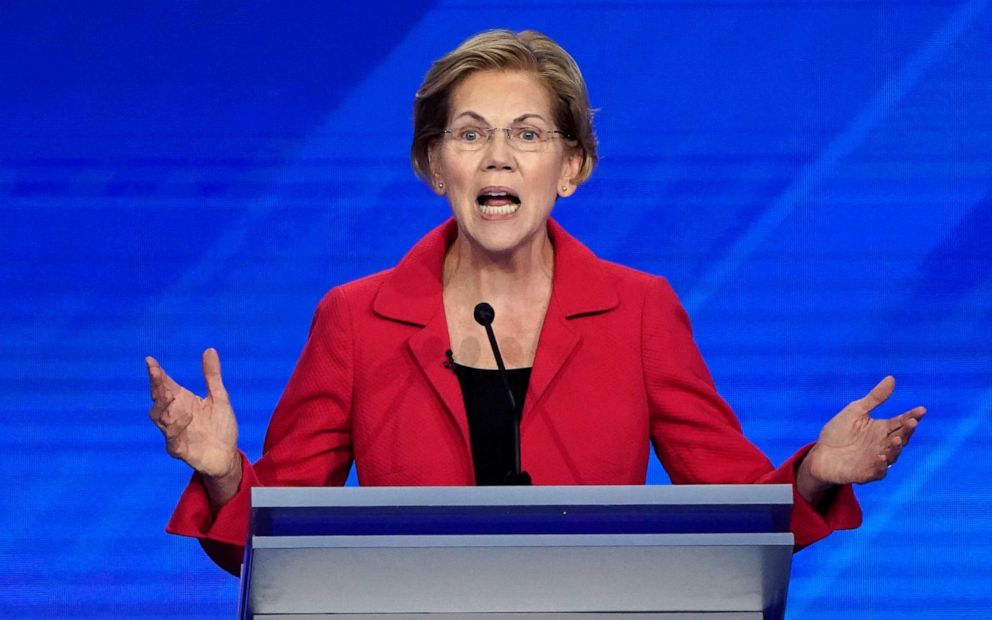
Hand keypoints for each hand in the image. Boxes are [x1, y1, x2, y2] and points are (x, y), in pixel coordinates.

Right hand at [146, 348, 239, 478]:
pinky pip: (171, 438)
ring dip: (163, 406)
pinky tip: (184, 418)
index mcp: (182, 400)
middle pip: (158, 399)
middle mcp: (174, 414)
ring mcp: (174, 431)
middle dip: (156, 386)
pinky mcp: (178, 448)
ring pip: (160, 418)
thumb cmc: (220, 426)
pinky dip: (175, 428)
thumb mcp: (220, 397)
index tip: (150, 360)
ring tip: (168, 395)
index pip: (165, 384)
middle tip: (156, 373)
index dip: (157, 373)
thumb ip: (212, 376)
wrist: (226, 455)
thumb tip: (209, 349)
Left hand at [800, 376, 924, 499]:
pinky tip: (880, 457)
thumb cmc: (838, 432)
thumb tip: (892, 378)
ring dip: (895, 448)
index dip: (912, 416)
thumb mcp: (855, 411)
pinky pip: (878, 471)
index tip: (922, 410)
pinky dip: (880, 466)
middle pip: (901, 438)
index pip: (901, 422)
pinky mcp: (866, 473)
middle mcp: (883, 445)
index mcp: (882, 429)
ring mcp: (876, 460)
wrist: (820, 454)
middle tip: (912, 422)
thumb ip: (875, 398)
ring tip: (896, 439)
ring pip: (892, 455)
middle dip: (907, 431)